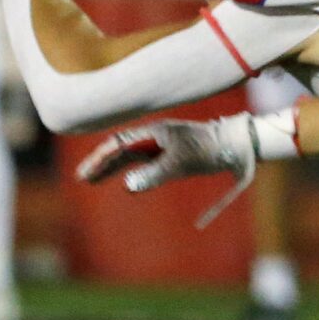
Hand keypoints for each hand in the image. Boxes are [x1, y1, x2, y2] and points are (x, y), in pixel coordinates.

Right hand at [78, 116, 257, 228]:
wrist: (235, 145)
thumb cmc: (208, 151)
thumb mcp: (180, 164)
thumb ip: (154, 175)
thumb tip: (127, 187)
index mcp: (152, 133)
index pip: (117, 145)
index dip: (100, 160)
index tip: (86, 175)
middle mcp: (153, 136)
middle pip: (119, 149)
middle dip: (100, 164)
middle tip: (82, 179)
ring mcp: (161, 145)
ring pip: (129, 156)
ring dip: (112, 168)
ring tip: (94, 180)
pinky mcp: (170, 154)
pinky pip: (143, 162)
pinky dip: (129, 171)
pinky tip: (123, 179)